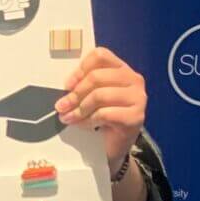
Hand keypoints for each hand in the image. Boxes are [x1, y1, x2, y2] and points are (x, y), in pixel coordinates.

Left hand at [56, 47, 145, 167]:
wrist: (114, 145)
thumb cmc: (101, 116)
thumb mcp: (91, 95)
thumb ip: (83, 85)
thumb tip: (64, 88)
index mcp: (122, 69)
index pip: (101, 56)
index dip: (80, 69)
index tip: (67, 85)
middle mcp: (134, 80)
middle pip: (97, 76)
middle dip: (75, 93)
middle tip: (61, 106)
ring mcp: (138, 98)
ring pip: (100, 95)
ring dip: (79, 109)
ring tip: (68, 118)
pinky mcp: (136, 117)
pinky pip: (105, 114)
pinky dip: (88, 120)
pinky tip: (83, 125)